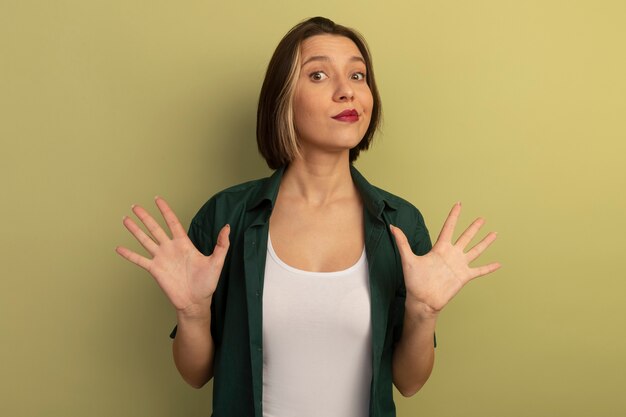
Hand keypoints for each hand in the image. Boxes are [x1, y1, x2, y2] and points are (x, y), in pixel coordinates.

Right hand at [115, 197, 229, 318]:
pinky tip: (118, 248)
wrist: (196, 302)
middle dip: (145, 217)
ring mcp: (161, 258)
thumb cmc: (207, 283)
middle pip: (155, 228)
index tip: (158, 199)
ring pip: (145, 240)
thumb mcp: (217, 262)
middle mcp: (170, 248)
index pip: (172, 222)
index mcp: (184, 244)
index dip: (165, 210)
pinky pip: (140, 260)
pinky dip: (129, 254)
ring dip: (135, 230)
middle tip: (135, 206)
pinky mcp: (155, 270)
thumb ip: (222, 244)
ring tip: (125, 219)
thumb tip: (227, 227)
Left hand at [390, 202, 499, 316]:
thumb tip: (392, 227)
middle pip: (465, 237)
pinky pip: (479, 271)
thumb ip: (402, 242)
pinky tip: (499, 264)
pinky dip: (489, 268)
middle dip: (473, 227)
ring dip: (485, 242)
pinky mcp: (464, 276)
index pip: (449, 228)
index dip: (454, 216)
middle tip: (481, 218)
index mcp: (440, 248)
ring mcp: (459, 265)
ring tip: (494, 233)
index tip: (459, 204)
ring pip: (475, 250)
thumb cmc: (414, 281)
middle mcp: (451, 254)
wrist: (422, 300)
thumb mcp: (408, 259)